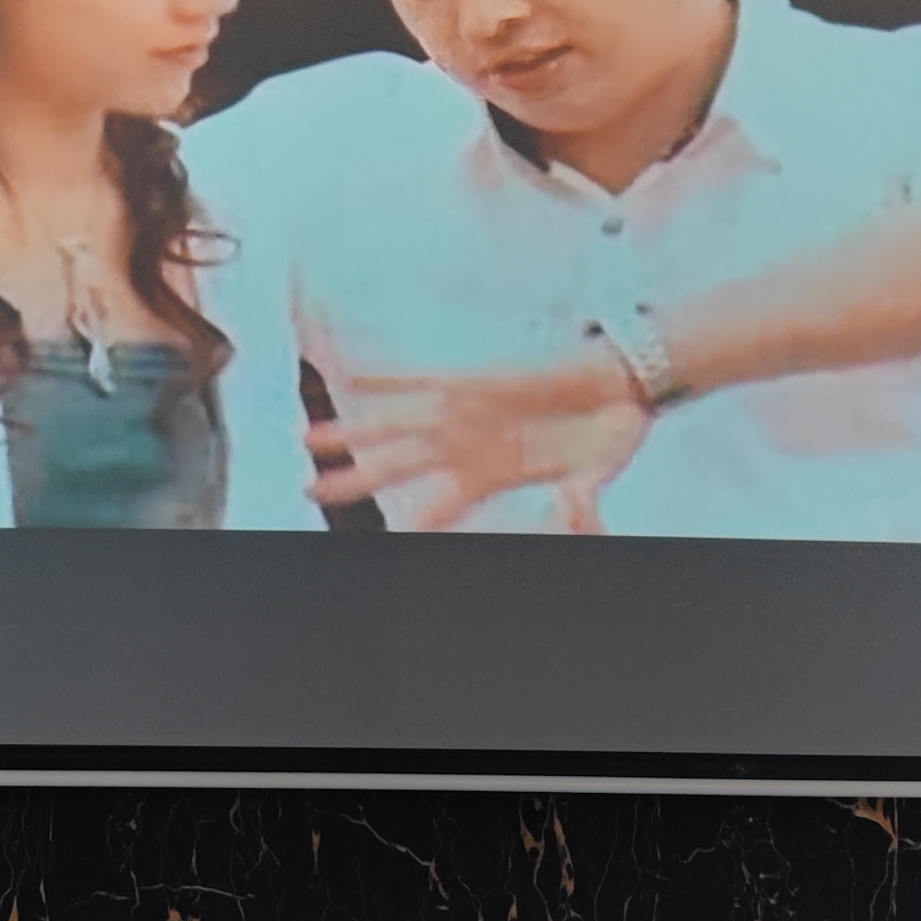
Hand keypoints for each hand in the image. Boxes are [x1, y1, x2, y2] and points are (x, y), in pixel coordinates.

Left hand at [306, 350, 653, 533]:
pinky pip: (420, 379)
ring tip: (306, 438)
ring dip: (351, 432)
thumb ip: (583, 497)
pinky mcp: (471, 378)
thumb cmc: (606, 437)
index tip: (381, 544)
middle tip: (305, 489)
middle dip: (349, 479)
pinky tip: (350, 377)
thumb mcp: (598, 473)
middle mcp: (463, 447)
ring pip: (394, 424)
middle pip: (394, 468)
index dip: (410, 528)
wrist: (615, 385)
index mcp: (488, 478)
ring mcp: (462, 412)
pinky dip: (387, 378)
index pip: (436, 511)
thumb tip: (579, 515)